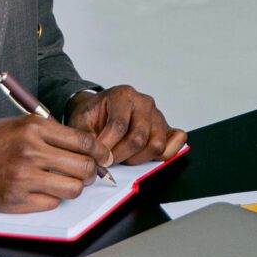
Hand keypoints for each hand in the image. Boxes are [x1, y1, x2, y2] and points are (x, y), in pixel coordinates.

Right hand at [0, 115, 100, 216]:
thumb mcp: (13, 125)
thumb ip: (45, 132)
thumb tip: (80, 145)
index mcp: (32, 127)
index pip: (84, 141)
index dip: (98, 151)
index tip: (102, 156)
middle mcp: (30, 151)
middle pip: (84, 166)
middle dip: (91, 172)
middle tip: (87, 173)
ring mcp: (22, 177)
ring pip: (72, 188)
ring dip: (73, 188)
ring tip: (64, 183)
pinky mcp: (14, 200)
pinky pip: (51, 204)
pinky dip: (51, 199)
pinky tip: (40, 191)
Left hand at [69, 85, 186, 166]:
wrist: (99, 110)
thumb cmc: (93, 115)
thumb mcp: (81, 123)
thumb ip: (87, 140)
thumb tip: (97, 160)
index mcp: (123, 95)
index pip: (119, 126)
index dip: (107, 147)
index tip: (99, 158)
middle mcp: (144, 102)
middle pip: (138, 137)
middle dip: (121, 155)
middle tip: (109, 160)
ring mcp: (158, 115)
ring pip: (156, 144)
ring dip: (138, 158)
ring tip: (123, 157)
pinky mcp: (167, 127)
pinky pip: (176, 142)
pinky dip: (163, 153)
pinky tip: (144, 155)